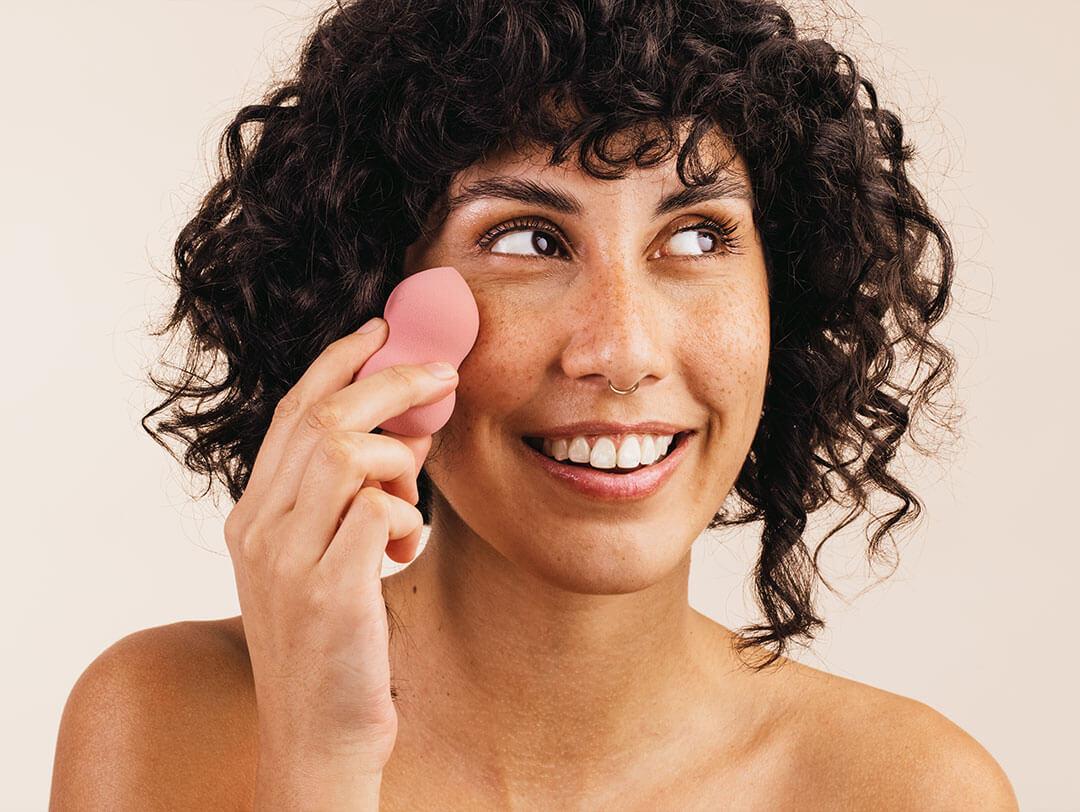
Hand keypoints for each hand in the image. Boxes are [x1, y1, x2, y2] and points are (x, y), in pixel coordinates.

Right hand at [222, 319, 458, 771]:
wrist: (318, 738)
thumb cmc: (332, 647)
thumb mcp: (320, 562)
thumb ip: (341, 501)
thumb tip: (400, 437)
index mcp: (252, 517)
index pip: (292, 412)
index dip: (337, 362)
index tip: (379, 330)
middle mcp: (258, 530)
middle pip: (322, 418)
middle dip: (389, 383)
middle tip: (441, 376)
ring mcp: (288, 561)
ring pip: (346, 453)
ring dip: (399, 462)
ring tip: (412, 504)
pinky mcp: (330, 593)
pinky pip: (378, 511)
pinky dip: (406, 519)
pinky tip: (406, 552)